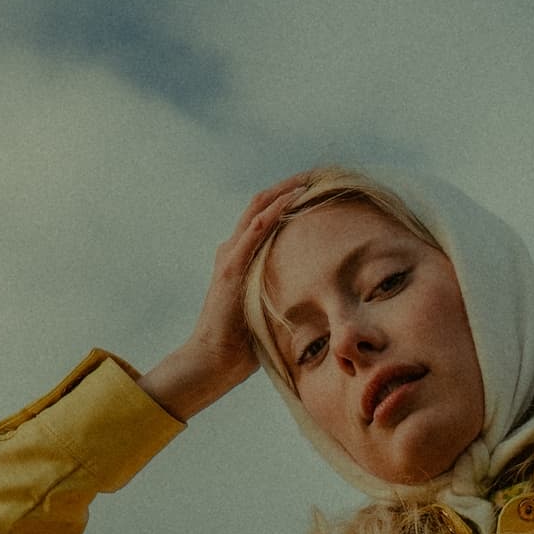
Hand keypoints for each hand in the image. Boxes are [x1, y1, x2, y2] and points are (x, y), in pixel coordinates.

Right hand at [138, 175, 313, 420]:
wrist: (215, 359)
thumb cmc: (244, 344)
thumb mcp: (269, 310)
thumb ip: (282, 296)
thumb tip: (315, 300)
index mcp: (241, 258)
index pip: (265, 217)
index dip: (288, 199)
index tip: (317, 188)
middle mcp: (232, 250)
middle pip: (261, 204)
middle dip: (289, 186)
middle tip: (318, 174)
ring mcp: (230, 255)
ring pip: (258, 209)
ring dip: (285, 190)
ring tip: (311, 177)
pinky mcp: (231, 267)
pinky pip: (255, 229)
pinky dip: (275, 210)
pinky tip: (295, 197)